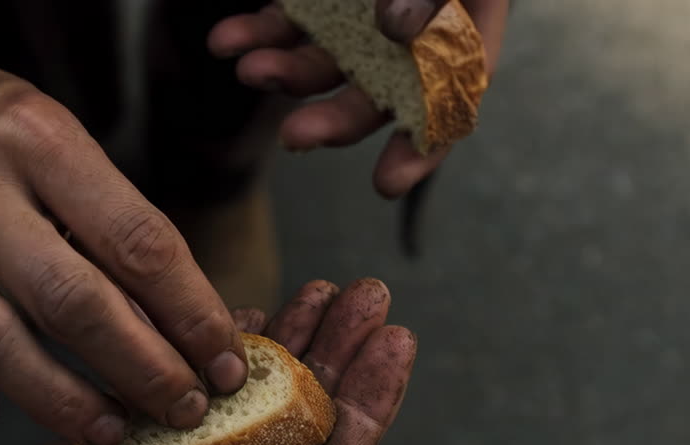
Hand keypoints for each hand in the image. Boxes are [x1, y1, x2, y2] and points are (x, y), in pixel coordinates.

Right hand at [0, 32, 246, 444]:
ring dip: (59, 399)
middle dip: (142, 368)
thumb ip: (116, 218)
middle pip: (68, 300)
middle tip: (185, 409)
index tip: (225, 362)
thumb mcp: (64, 135)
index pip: (135, 240)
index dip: (192, 313)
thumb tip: (189, 320)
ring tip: (113, 431)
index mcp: (36, 138)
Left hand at [209, 0, 509, 197]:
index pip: (454, 96)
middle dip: (335, 117)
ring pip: (323, 60)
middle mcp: (413, 26)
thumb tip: (396, 28)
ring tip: (247, 69)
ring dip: (284, 72)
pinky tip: (225, 40)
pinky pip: (285, 23)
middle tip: (297, 135)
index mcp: (465, 19)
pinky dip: (255, 33)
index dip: (424, 146)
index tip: (386, 182)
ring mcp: (361, 12)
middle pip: (379, 90)